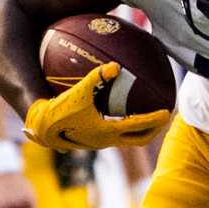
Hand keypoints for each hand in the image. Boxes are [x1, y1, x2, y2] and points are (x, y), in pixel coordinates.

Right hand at [22, 63, 170, 152]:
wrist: (40, 128)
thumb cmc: (57, 110)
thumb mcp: (77, 91)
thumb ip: (95, 78)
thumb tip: (116, 65)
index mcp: (107, 131)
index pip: (139, 126)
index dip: (155, 119)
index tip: (168, 111)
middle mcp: (107, 141)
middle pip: (140, 139)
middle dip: (155, 129)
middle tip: (166, 117)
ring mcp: (100, 142)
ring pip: (128, 139)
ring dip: (141, 130)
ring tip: (151, 117)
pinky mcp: (92, 138)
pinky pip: (115, 132)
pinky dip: (124, 124)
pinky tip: (121, 108)